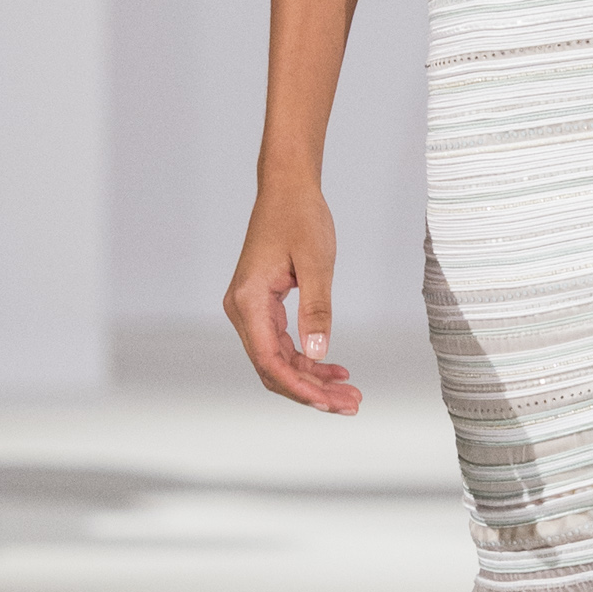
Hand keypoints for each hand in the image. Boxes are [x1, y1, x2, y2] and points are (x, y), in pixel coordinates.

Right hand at [223, 176, 360, 413]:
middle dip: (311, 391)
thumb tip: (317, 354)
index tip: (331, 403)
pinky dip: (306, 360)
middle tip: (351, 404)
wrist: (287, 188)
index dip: (300, 388)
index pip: (270, 361)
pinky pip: (282, 345)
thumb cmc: (300, 217)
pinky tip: (334, 369)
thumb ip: (317, 309)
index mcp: (248, 300)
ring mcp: (250, 309)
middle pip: (272, 368)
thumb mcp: (316, 263)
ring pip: (278, 360)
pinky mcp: (262, 306)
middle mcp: (241, 309)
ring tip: (349, 392)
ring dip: (311, 379)